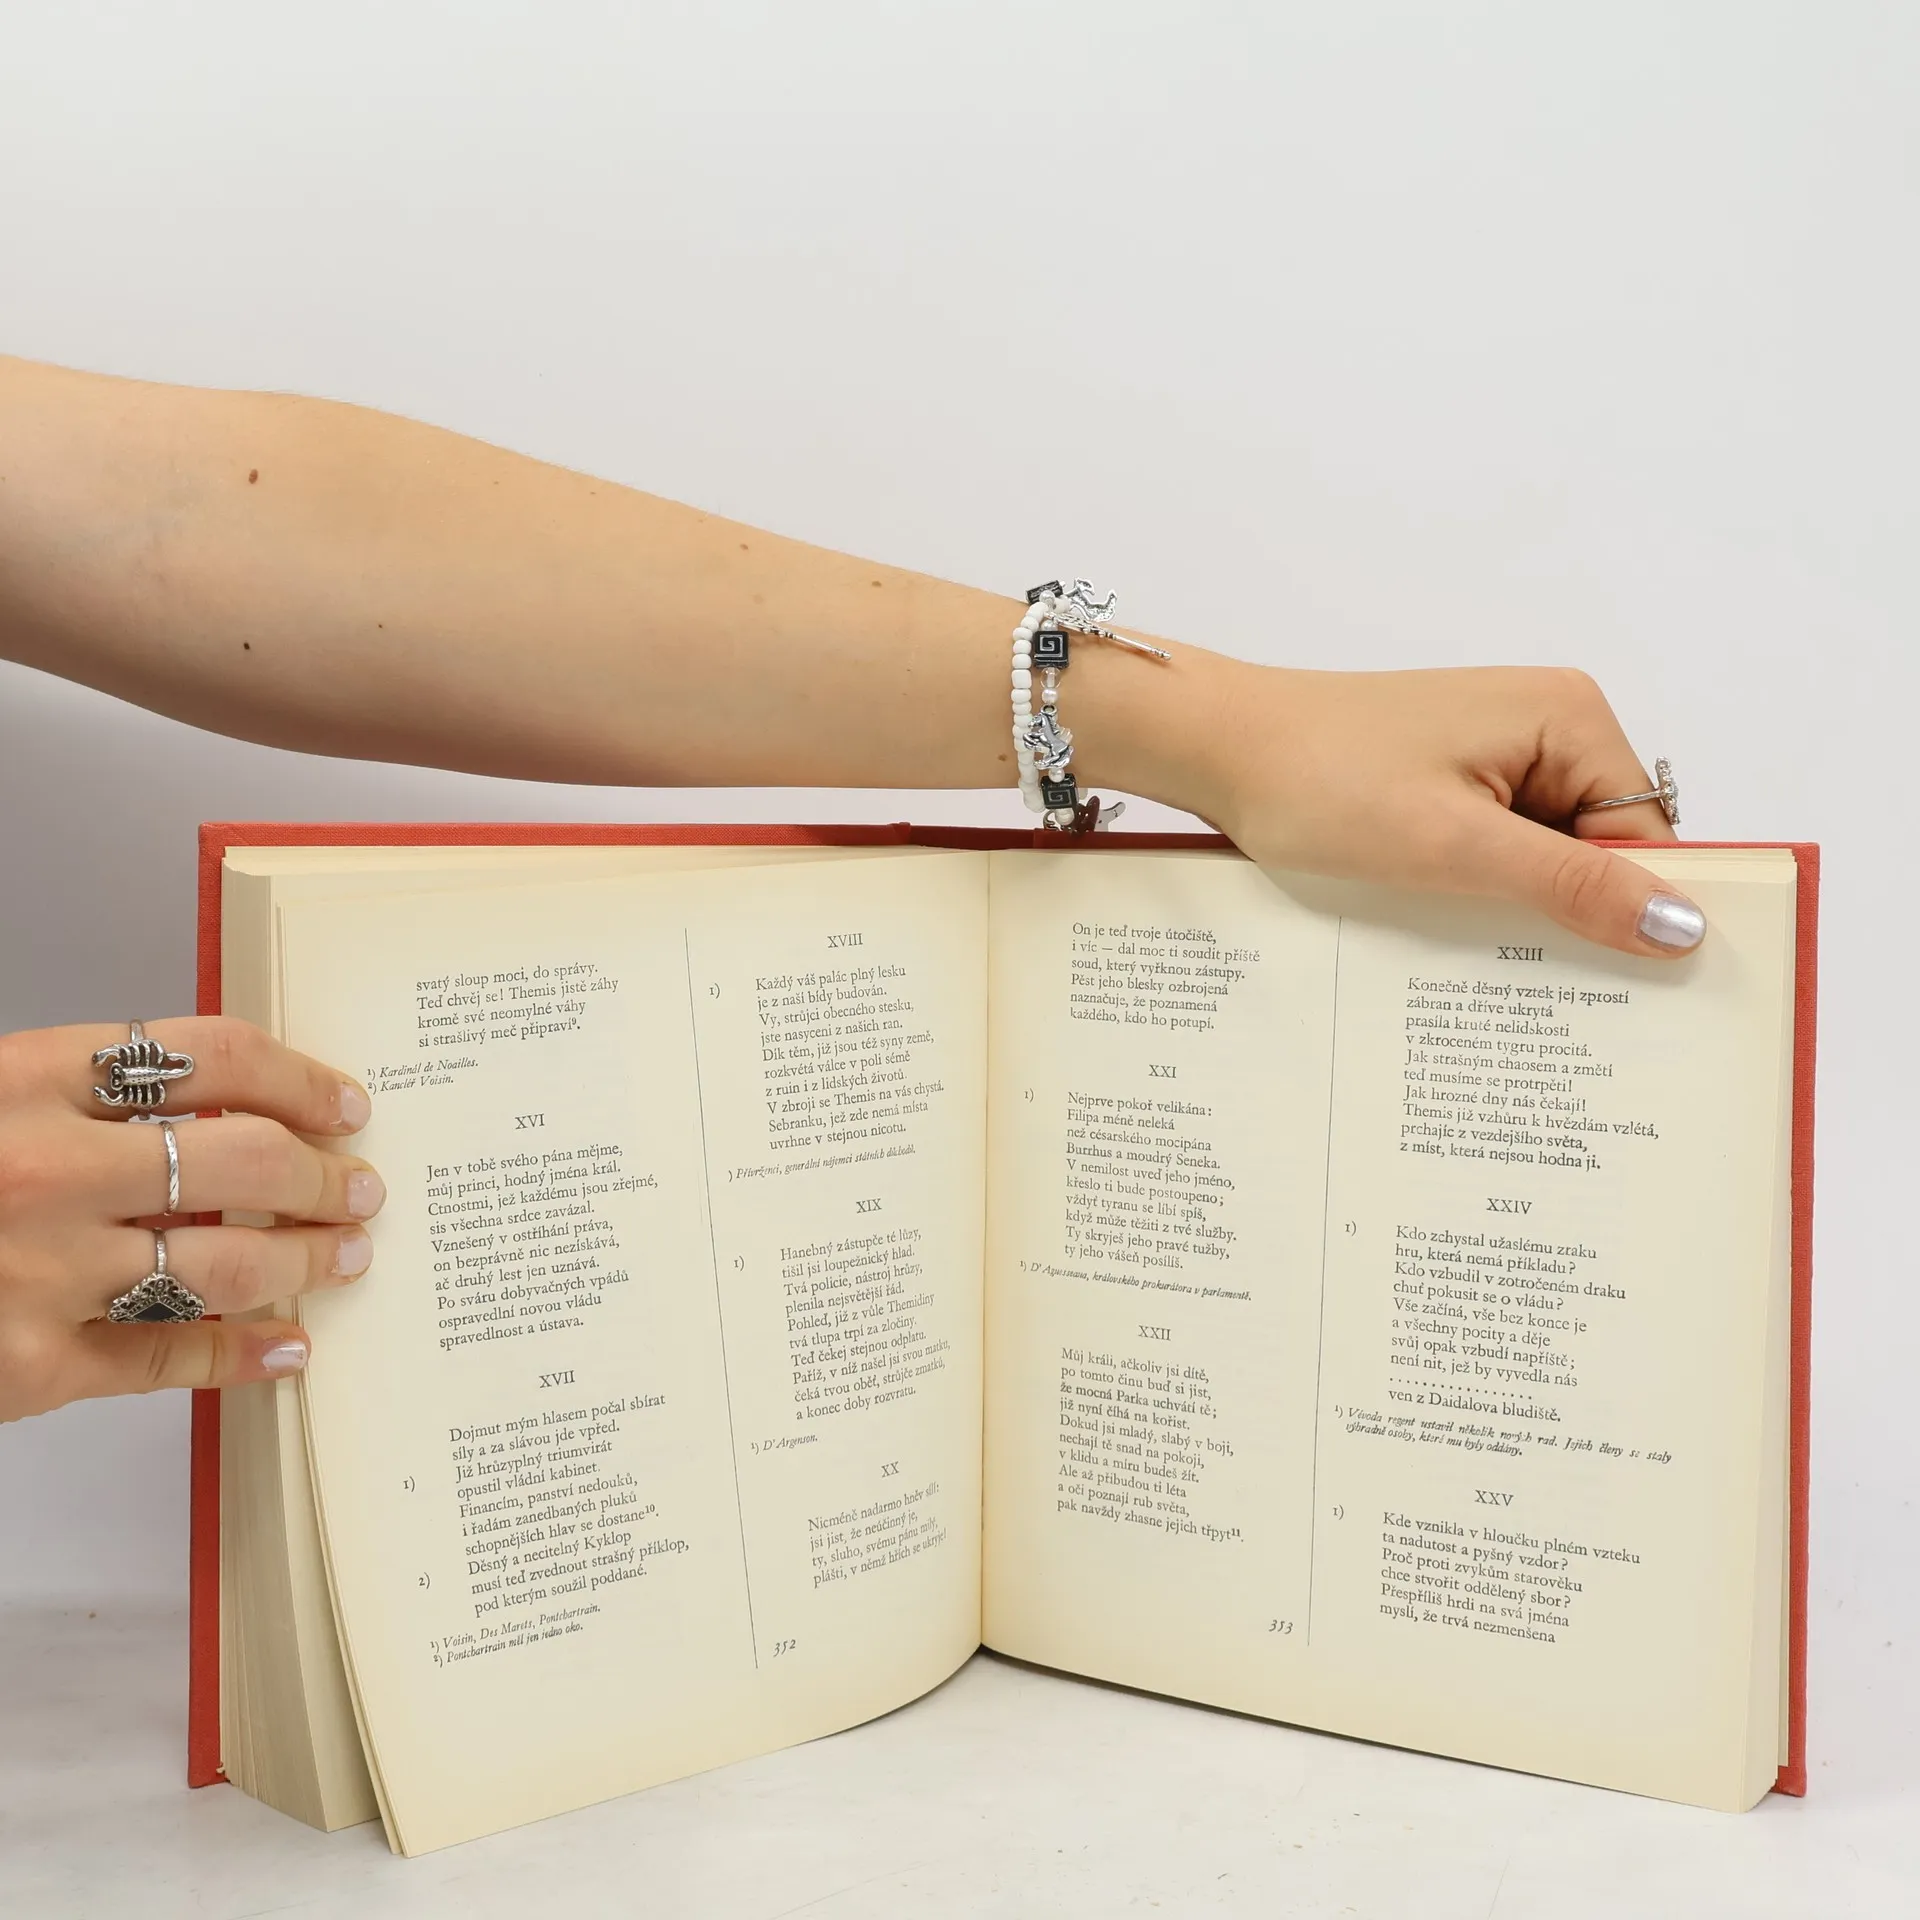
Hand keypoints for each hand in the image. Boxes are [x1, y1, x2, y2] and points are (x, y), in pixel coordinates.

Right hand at [0, 1018, 381, 1420]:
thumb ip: (76, 1093)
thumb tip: (216, 1106)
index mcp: (24, 1079)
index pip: (213, 1057)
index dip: (300, 1078)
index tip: (343, 1101)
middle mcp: (44, 1169)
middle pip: (244, 1160)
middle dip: (324, 1175)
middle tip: (361, 1185)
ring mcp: (41, 1273)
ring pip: (229, 1262)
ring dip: (307, 1260)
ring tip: (344, 1258)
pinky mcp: (31, 1368)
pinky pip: (170, 1355)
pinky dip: (243, 1353)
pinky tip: (287, 1347)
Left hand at [1183, 662, 1698, 957]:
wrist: (1218, 748)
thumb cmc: (1322, 780)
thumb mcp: (1454, 847)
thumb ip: (1572, 885)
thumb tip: (1685, 926)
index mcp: (1570, 718)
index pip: (1648, 838)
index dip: (1635, 912)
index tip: (1624, 992)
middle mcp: (1547, 722)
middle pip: (1603, 847)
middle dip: (1575, 913)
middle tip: (1541, 989)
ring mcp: (1497, 750)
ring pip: (1548, 855)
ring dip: (1521, 906)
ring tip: (1481, 953)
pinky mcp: (1453, 777)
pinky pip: (1499, 847)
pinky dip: (1482, 888)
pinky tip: (1449, 922)